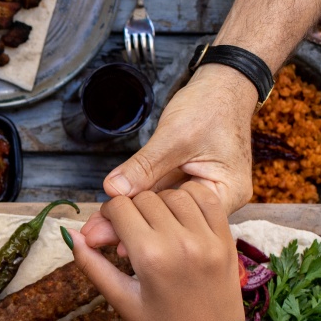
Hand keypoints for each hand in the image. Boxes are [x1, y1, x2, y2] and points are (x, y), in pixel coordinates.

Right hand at [66, 184, 245, 320]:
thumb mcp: (121, 300)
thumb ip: (92, 265)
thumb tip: (71, 234)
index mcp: (150, 257)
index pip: (120, 207)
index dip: (107, 213)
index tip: (107, 229)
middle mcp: (180, 241)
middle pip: (144, 197)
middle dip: (130, 208)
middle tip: (128, 229)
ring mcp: (208, 237)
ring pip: (174, 193)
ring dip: (159, 202)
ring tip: (154, 224)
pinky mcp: (227, 238)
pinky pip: (207, 198)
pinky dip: (189, 198)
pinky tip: (180, 215)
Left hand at [82, 65, 255, 247]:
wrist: (223, 84)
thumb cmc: (211, 105)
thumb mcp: (176, 136)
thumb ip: (145, 166)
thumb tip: (114, 191)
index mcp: (227, 193)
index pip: (182, 221)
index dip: (145, 229)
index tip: (113, 237)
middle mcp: (215, 198)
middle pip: (167, 219)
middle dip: (129, 227)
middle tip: (93, 235)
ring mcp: (198, 189)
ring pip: (157, 207)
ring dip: (127, 216)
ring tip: (94, 229)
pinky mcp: (184, 180)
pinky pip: (156, 192)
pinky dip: (135, 198)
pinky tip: (110, 211)